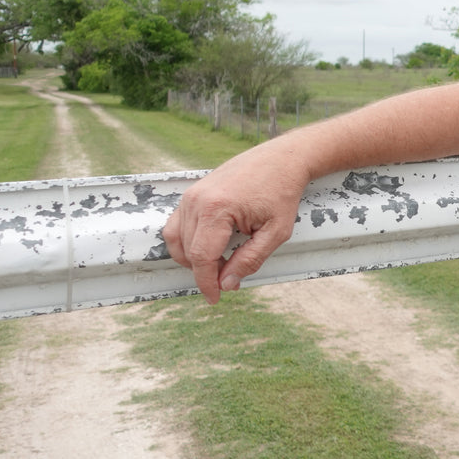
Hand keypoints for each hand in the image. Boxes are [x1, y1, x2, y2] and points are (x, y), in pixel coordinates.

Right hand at [162, 142, 312, 303]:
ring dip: (194, 258)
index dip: (207, 283)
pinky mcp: (192, 193)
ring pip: (177, 239)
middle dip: (204, 272)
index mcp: (216, 209)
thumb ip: (250, 259)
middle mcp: (197, 200)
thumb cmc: (282, 192)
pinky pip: (178, 225)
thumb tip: (227, 284)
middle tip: (229, 279)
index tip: (215, 299)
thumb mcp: (276, 232)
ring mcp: (191, 194)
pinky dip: (188, 242)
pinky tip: (212, 248)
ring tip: (224, 262)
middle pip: (187, 250)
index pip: (201, 257)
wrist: (281, 159)